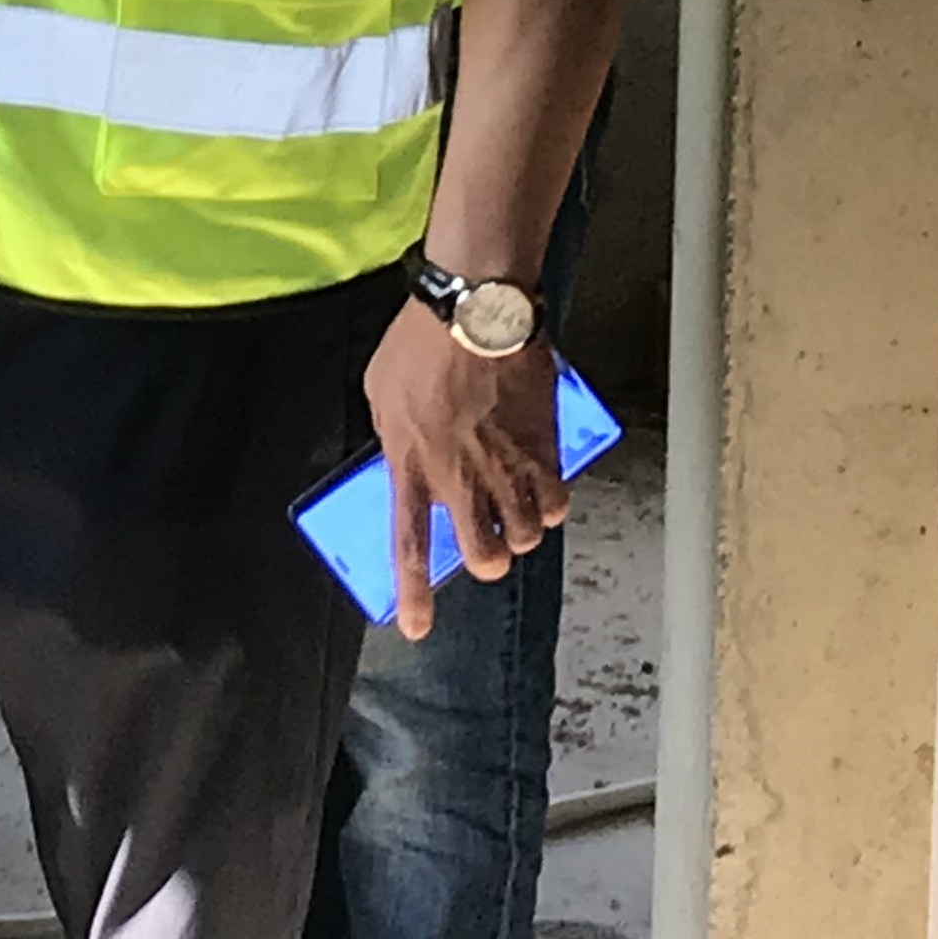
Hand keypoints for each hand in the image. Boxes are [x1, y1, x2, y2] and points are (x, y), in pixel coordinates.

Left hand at [362, 296, 568, 639]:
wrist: (475, 310)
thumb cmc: (420, 341)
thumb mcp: (381, 392)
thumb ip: (392, 436)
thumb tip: (401, 457)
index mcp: (410, 463)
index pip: (409, 544)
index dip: (415, 593)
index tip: (417, 628)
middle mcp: (458, 477)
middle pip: (483, 556)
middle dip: (486, 560)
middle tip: (485, 541)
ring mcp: (504, 467)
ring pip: (523, 537)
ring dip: (519, 530)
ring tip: (513, 507)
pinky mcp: (542, 449)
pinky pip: (556, 504)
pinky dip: (550, 504)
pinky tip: (541, 485)